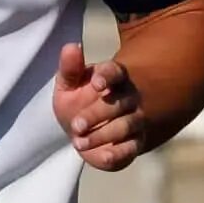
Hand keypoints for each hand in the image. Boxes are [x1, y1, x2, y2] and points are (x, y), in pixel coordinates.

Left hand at [52, 42, 144, 170]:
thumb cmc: (79, 98)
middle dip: (96, 114)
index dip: (107, 76)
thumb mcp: (69, 82)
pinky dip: (119, 154)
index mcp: (113, 78)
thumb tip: (71, 46)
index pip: (115, 72)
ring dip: (103, 135)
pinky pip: (131, 148)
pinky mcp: (134, 142)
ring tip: (78, 141)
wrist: (87, 129)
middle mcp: (128, 98)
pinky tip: (103, 156)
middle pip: (118, 104)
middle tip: (76, 125)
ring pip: (125, 126)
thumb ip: (69, 68)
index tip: (96, 83)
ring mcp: (134, 121)